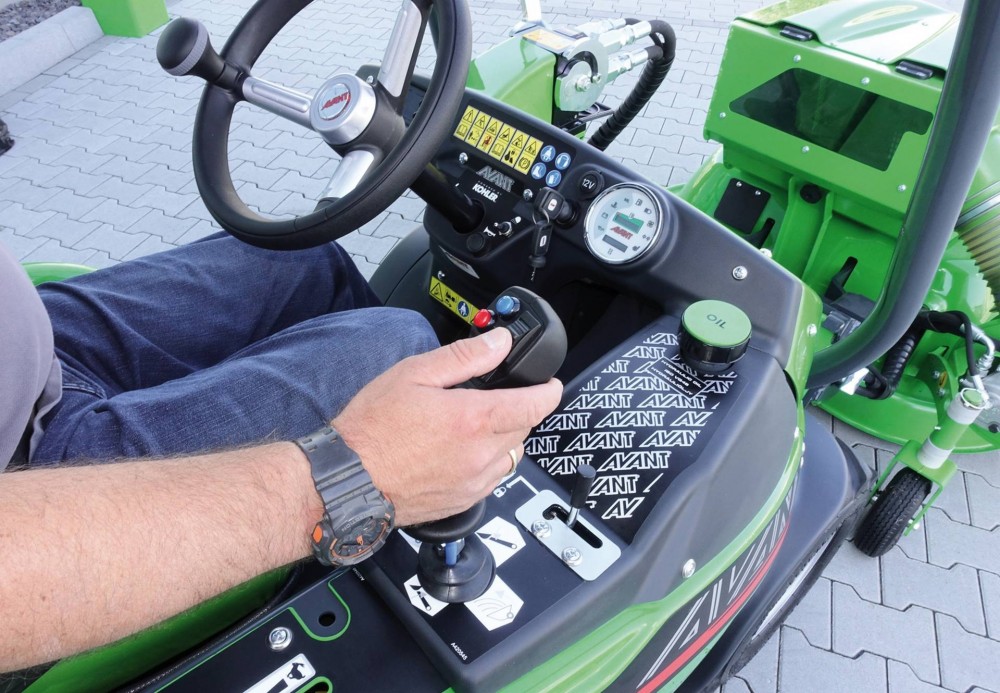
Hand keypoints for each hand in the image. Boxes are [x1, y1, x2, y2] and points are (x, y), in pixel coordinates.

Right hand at [332, 328, 561, 525]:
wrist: (346, 480)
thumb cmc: (372, 428)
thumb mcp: (415, 375)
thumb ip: (464, 358)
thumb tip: (499, 343)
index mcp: (473, 420)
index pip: (534, 406)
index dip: (548, 392)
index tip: (550, 385)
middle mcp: (480, 455)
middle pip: (523, 431)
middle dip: (519, 412)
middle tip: (497, 399)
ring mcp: (473, 483)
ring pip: (510, 458)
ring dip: (504, 439)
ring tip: (476, 427)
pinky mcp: (462, 502)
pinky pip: (492, 480)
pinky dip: (488, 464)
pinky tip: (462, 452)